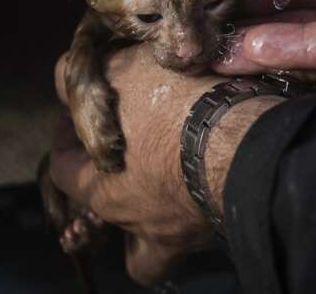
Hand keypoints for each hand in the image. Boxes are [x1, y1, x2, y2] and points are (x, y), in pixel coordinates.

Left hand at [48, 45, 281, 286]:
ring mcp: (185, 235)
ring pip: (154, 243)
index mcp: (105, 193)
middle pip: (109, 210)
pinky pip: (201, 229)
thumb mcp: (122, 74)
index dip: (65, 137)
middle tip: (127, 141)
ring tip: (167, 173)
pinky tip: (207, 174)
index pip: (61, 171)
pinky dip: (199, 207)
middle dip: (112, 177)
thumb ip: (83, 79)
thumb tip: (65, 80)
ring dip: (155, 213)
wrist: (254, 141)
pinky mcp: (225, 229)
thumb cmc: (181, 111)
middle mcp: (141, 225)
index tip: (76, 116)